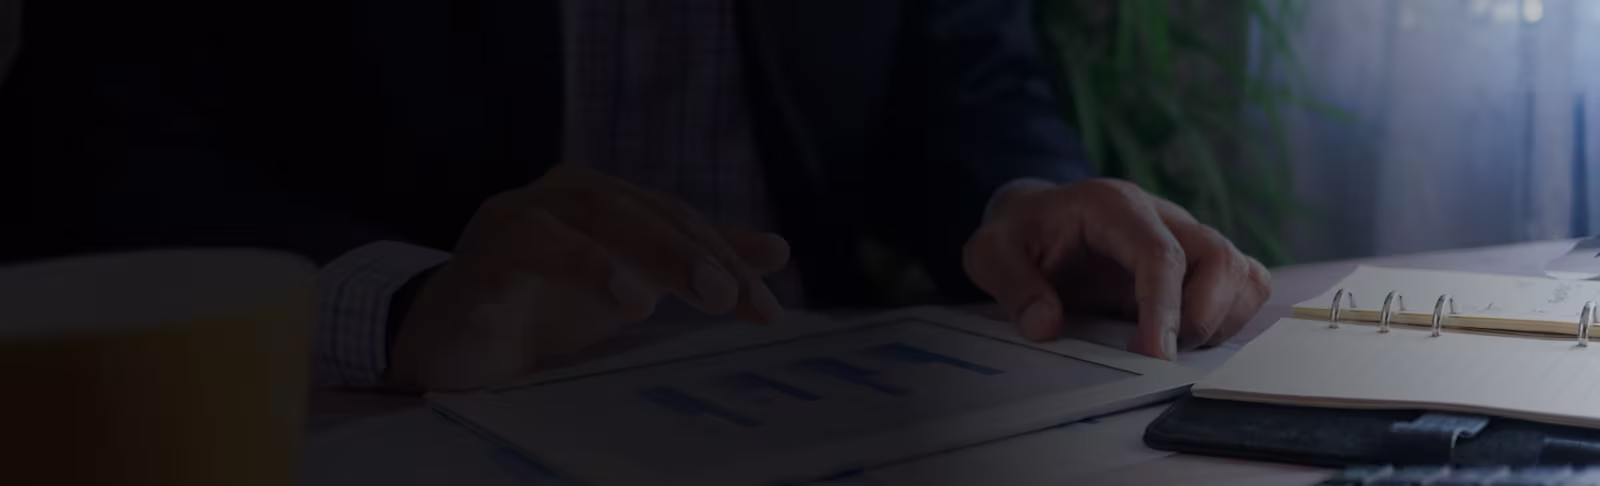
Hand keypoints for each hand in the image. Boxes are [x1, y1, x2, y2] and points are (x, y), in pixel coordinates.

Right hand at [387, 165, 789, 389]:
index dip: (724, 257)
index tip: (766, 309)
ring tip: (644, 301)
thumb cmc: (548, 303)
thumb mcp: (634, 282)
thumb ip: (696, 261)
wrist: (456, 340)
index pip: (673, 218)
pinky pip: (508, 262)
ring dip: (610, 259)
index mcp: (599, 198)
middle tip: (726, 298)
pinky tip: (590, 300)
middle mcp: (554, 200)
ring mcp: (507, 229)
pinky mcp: (474, 271)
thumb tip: (777, 249)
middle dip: (682, 254)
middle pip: (626, 212)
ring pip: (563, 226)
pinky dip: (547, 276)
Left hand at [963, 178, 1269, 358]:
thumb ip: (1013, 285)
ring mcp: (1187, 239)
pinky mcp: (1199, 265)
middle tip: (1155, 355)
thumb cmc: (1020, 236)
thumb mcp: (990, 253)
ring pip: (1242, 274)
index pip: (1161, 254)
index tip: (1154, 355)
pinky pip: (1244, 287)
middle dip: (1201, 318)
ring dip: (1220, 322)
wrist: (1036, 221)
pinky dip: (1229, 320)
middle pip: (1221, 259)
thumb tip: (1045, 326)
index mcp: (1115, 207)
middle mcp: (1163, 217)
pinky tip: (1186, 338)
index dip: (1165, 308)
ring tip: (1170, 345)